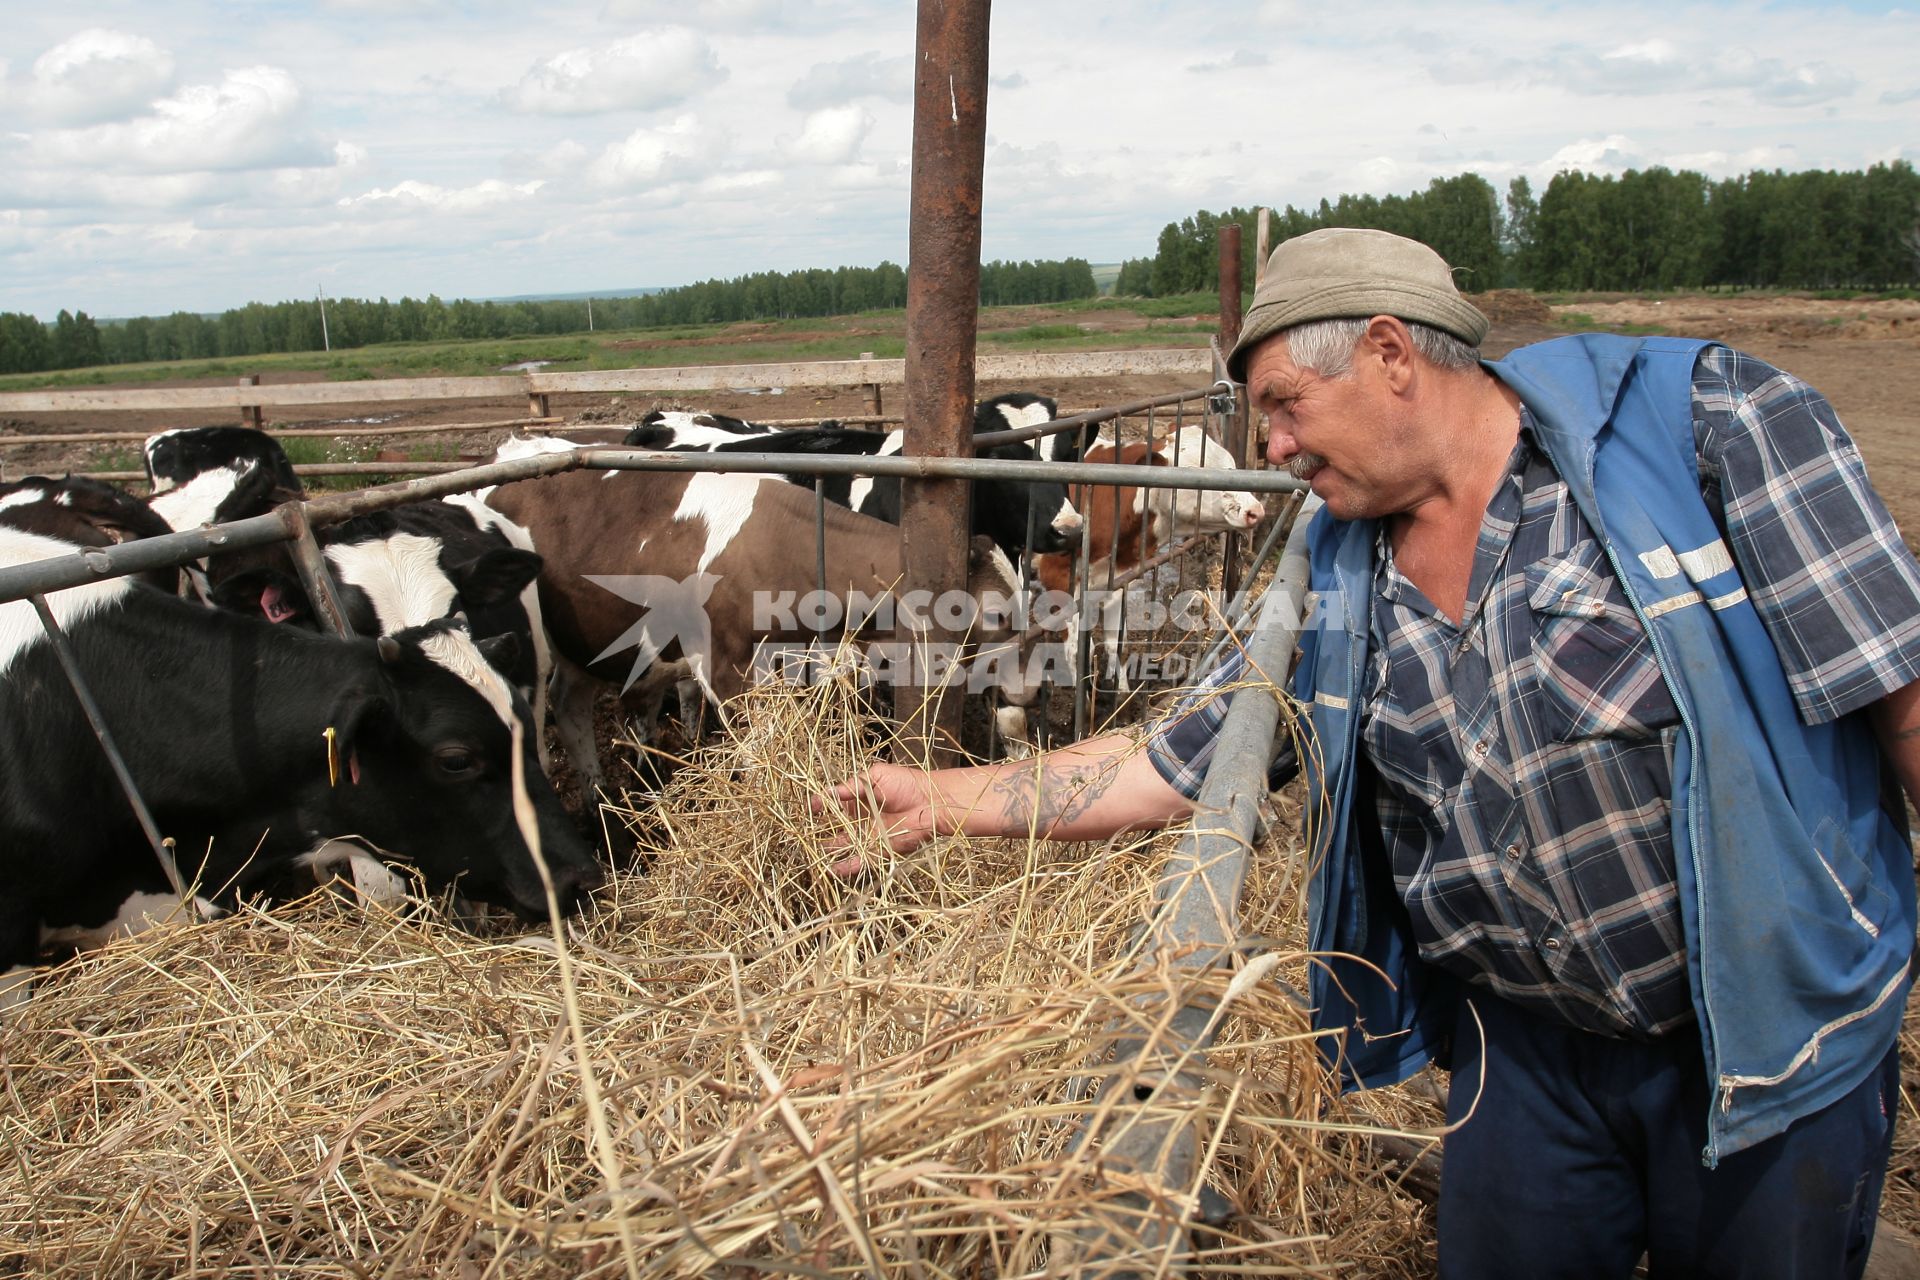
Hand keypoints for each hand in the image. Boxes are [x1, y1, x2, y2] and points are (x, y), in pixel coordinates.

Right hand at [811, 761, 941, 874]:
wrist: (932, 801)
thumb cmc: (906, 783)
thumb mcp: (875, 776)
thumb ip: (851, 786)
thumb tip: (827, 792)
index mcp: (858, 796)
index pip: (833, 802)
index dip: (820, 804)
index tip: (811, 807)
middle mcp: (861, 817)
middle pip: (835, 826)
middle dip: (820, 831)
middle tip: (803, 835)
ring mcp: (868, 834)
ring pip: (844, 844)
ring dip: (830, 850)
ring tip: (812, 855)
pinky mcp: (879, 849)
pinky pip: (860, 859)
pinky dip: (846, 865)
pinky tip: (831, 869)